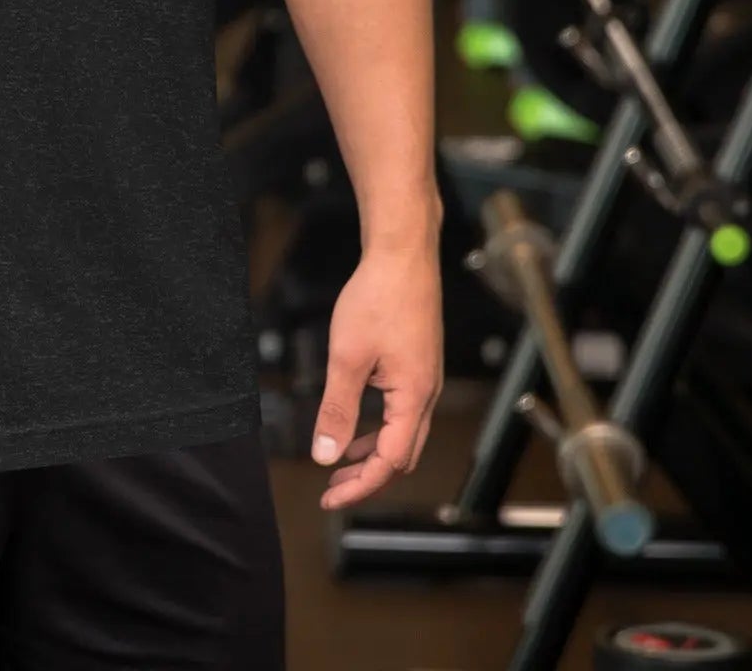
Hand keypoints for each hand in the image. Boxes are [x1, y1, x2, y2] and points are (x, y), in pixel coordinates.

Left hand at [312, 240, 442, 509]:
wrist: (402, 254)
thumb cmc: (379, 297)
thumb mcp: (348, 357)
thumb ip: (337, 409)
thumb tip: (325, 454)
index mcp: (414, 398)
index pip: (389, 462)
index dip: (359, 485)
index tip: (329, 498)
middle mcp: (426, 394)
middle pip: (401, 456)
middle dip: (367, 477)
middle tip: (332, 488)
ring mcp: (424, 379)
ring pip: (402, 435)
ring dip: (372, 453)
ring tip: (340, 462)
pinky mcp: (417, 365)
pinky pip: (401, 411)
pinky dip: (378, 427)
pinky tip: (356, 422)